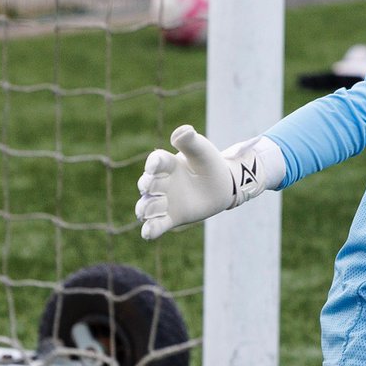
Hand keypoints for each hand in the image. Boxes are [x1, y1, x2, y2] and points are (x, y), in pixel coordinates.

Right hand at [134, 125, 277, 241]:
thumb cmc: (209, 164)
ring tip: (144, 212)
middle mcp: (161, 182)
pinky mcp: (171, 217)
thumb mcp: (202, 150)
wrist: (222, 186)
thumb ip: (191, 141)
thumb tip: (184, 131)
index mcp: (167, 164)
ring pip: (148, 206)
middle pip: (148, 184)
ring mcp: (164, 201)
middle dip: (147, 186)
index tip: (153, 167)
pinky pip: (157, 225)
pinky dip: (151, 229)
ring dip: (144, 208)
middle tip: (148, 187)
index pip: (156, 162)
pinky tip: (147, 234)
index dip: (153, 164)